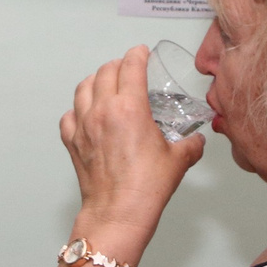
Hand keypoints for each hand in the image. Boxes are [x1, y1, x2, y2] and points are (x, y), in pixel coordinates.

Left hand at [62, 46, 203, 242]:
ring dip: (96, 80)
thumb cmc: (146, 188)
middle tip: (127, 67)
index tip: (141, 52)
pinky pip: (69, 116)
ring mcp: (84, 126)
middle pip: (106, 72)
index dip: (137, 54)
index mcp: (130, 108)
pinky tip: (86, 114)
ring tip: (105, 82)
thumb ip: (190, 145)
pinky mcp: (73, 143)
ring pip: (83, 88)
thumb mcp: (178, 161)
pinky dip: (77, 109)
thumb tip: (197, 141)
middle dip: (118, 64)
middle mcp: (103, 111)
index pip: (131, 67)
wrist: (118, 214)